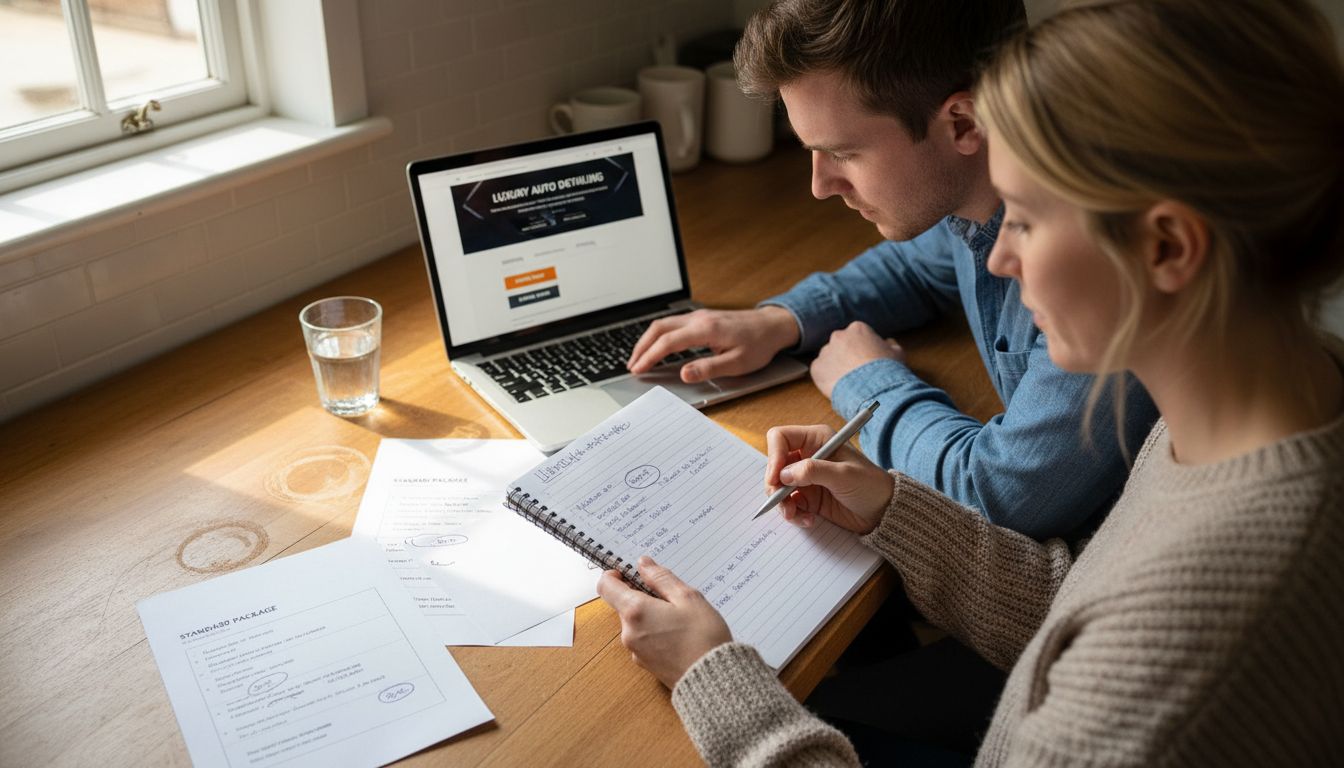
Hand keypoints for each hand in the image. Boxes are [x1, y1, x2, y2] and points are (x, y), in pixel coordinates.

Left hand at [597, 556, 731, 688]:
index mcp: (635, 612)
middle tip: (671, 597)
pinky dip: (656, 632)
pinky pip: (644, 640)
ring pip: (636, 623)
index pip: (606, 586)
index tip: (629, 572)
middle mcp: (629, 633)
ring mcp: (635, 651)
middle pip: (623, 605)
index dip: (614, 575)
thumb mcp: (688, 598)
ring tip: (681, 618)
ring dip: (651, 616)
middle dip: (643, 597)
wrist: (714, 681)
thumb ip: (662, 578)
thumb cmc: (703, 637)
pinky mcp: (645, 665)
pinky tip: (679, 635)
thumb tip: (643, 564)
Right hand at [627, 307, 799, 382]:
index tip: (639, 369)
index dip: (650, 356)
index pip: (668, 342)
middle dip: (642, 346)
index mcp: (706, 329)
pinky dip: (659, 335)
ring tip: (640, 358)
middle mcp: (699, 318)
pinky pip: (672, 323)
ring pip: (664, 323)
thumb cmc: (759, 345)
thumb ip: (709, 368)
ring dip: (648, 340)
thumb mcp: (738, 363)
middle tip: (632, 365)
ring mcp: (699, 316)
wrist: (772, 325)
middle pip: (659, 328)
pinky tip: (657, 347)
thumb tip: (684, 373)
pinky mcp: (701, 318)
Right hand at [764, 424, 892, 533]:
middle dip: (774, 485)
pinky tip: (808, 519)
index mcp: (816, 439)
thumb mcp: (843, 475)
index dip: (773, 456)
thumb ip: (812, 471)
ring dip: (782, 503)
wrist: (884, 512)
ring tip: (794, 515)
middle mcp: (808, 455)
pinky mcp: (808, 497)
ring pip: (778, 487)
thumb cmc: (870, 485)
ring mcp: (806, 477)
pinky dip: (793, 513)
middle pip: (774, 464)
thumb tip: (783, 475)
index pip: (780, 438)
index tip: (775, 478)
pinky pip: (788, 504)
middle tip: (781, 502)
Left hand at [810, 321, 905, 397]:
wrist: (873, 390)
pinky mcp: (816, 368)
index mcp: (857, 329)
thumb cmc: (887, 371)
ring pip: (829, 358)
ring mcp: (826, 352)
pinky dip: (826, 378)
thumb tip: (888, 342)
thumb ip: (890, 344)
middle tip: (856, 372)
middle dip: (846, 356)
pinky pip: (819, 371)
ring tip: (848, 382)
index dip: (863, 349)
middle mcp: (838, 336)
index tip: (867, 360)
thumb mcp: (897, 353)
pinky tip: (839, 386)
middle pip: (841, 345)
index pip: (857, 335)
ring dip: (836, 367)